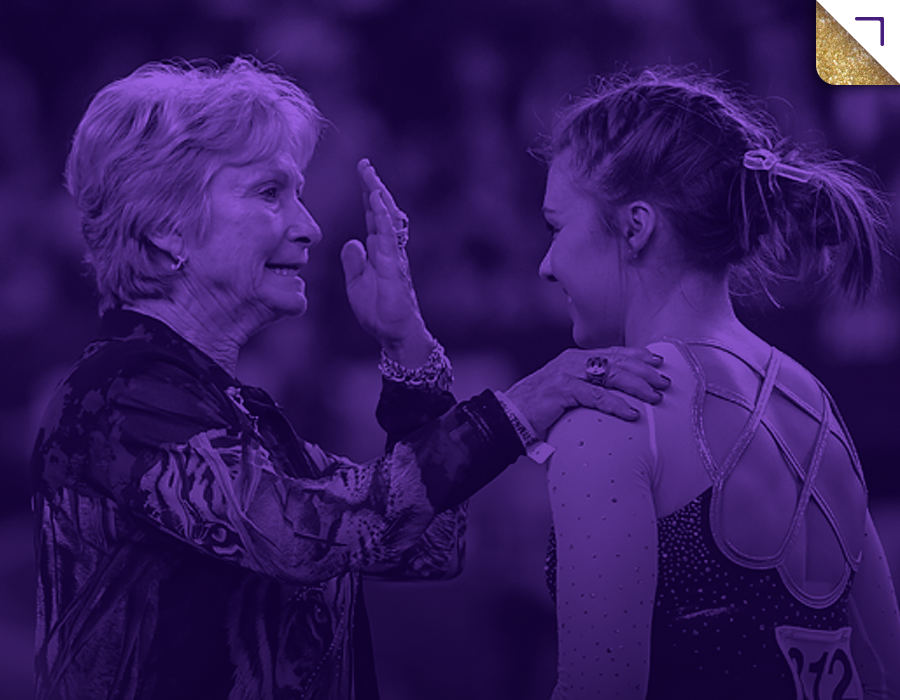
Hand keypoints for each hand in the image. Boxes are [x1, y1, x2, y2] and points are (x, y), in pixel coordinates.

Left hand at [341, 159, 433, 365]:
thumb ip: (354, 262)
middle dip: (373, 187)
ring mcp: (393, 256)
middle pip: (382, 212)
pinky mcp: (394, 268)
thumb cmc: (379, 310)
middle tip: (366, 165)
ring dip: (379, 199)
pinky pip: (389, 239)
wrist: (395, 332)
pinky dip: (385, 220)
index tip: (363, 171)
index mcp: (379, 250)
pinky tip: (379, 205)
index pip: (373, 216)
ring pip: (388, 221)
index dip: (367, 194)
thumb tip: (351, 243)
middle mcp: (389, 249)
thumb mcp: (357, 284)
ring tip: (371, 178)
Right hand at [504, 347, 669, 435]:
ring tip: (655, 396)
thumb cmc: (539, 406)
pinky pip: (596, 397)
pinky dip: (616, 405)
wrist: (509, 414)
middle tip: (664, 381)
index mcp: (575, 358)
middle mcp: (573, 361)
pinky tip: (632, 413)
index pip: (612, 353)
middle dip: (644, 371)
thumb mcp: (566, 390)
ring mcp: (567, 374)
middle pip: (616, 362)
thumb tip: (613, 394)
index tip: (658, 361)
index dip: (637, 356)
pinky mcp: (562, 391)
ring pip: (611, 376)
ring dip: (637, 386)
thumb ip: (586, 387)